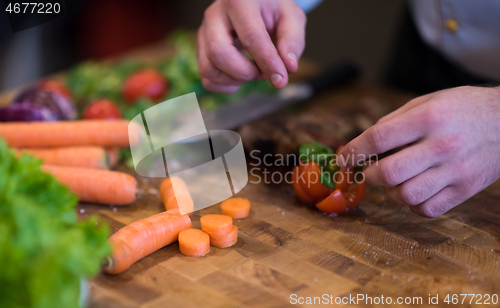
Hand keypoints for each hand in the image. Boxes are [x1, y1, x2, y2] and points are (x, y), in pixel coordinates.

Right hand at [197, 0, 305, 92]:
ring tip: (254, 72)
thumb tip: (289, 68)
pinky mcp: (201, 49)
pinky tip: (241, 76)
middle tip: (264, 72)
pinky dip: (226, 86)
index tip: (281, 80)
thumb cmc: (273, 9)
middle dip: (245, 73)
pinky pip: (207, 79)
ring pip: (209, 70)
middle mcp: (214, 15)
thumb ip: (293, 41)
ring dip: (235, 80)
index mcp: (239, 1)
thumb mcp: (291, 17)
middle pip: (218, 54)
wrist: (254, 3)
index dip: (267, 63)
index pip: (251, 38)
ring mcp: (203, 33)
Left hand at [338, 86, 499, 216]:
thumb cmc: (464, 108)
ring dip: (390, 192)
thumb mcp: (428, 101)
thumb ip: (394, 120)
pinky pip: (427, 209)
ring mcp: (455, 170)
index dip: (354, 151)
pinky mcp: (465, 189)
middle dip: (368, 176)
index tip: (344, 158)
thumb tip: (365, 142)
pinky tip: (413, 192)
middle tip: (368, 172)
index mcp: (429, 118)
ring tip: (393, 182)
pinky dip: (412, 205)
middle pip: (388, 173)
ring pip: (406, 196)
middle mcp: (441, 145)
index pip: (378, 138)